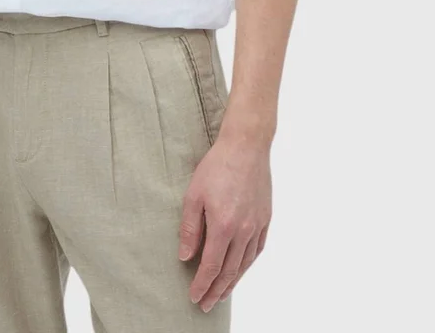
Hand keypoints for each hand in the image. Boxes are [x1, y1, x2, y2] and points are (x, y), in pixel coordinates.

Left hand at [177, 131, 271, 311]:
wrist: (246, 146)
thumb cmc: (216, 167)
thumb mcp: (194, 194)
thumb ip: (190, 228)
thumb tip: (186, 256)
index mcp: (224, 226)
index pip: (212, 266)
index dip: (202, 284)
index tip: (194, 297)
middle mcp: (243, 231)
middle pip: (230, 271)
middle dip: (216, 290)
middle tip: (206, 304)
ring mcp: (257, 225)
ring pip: (245, 264)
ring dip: (233, 282)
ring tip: (222, 293)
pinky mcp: (265, 218)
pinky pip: (257, 249)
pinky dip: (248, 264)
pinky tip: (241, 269)